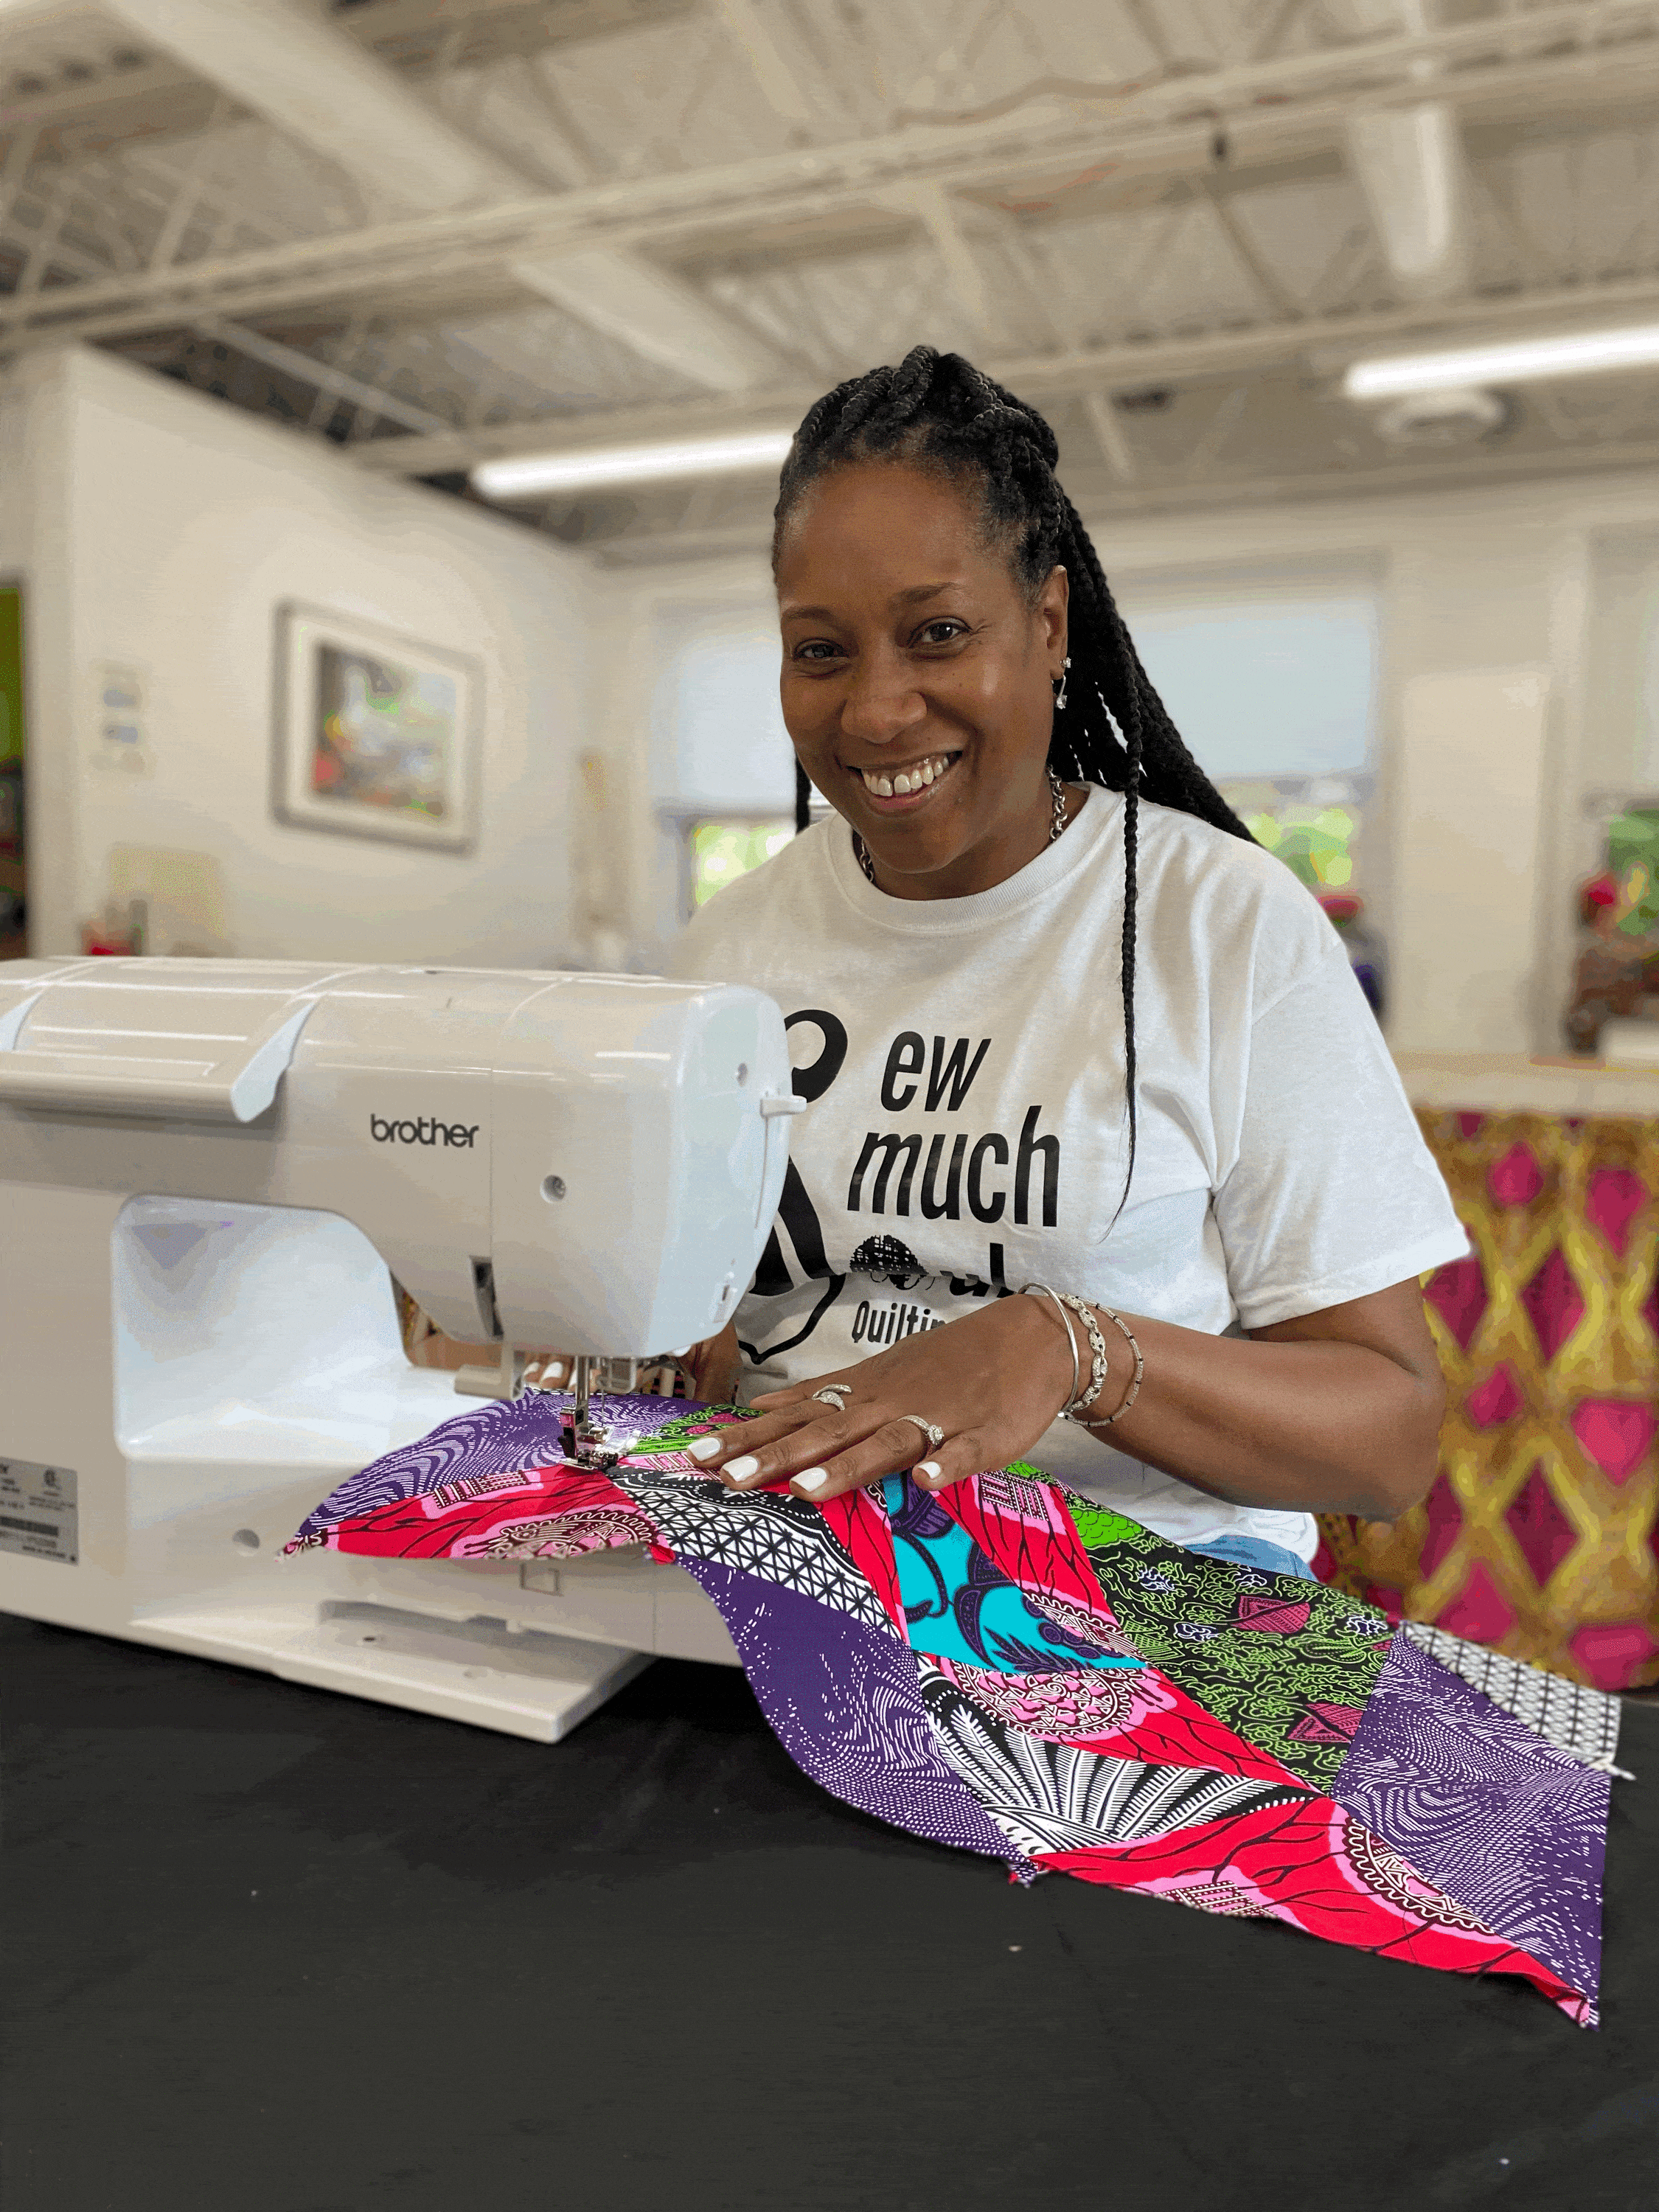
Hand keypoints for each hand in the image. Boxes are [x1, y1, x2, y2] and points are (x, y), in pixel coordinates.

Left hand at [681, 1296, 1076, 1501]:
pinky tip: (927, 1480)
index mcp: (862, 1394)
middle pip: (825, 1433)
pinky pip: (962, 1453)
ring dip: (847, 1468)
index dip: (748, 1438)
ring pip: (885, 1445)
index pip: (794, 1418)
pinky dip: (945, 1465)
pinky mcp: (982, 1436)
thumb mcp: (878, 1372)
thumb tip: (760, 1409)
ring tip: (808, 1491)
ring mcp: (935, 1420)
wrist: (1029, 1339)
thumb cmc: (948, 1363)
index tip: (698, 1456)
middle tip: (727, 1479)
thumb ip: (823, 1396)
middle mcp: (888, 1405)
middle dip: (776, 1458)